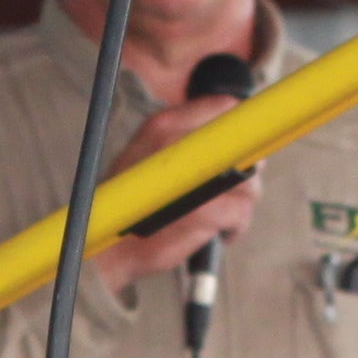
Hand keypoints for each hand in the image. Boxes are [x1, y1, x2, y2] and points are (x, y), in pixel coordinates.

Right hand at [90, 90, 258, 293]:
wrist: (107, 250)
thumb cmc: (134, 207)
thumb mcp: (149, 157)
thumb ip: (187, 139)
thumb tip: (241, 138)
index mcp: (163, 125)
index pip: (224, 106)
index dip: (239, 131)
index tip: (239, 152)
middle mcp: (177, 142)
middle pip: (244, 145)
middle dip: (246, 171)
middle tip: (233, 189)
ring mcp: (192, 176)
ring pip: (249, 183)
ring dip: (241, 204)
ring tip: (218, 216)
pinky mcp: (205, 211)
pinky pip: (242, 212)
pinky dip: (236, 226)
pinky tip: (218, 232)